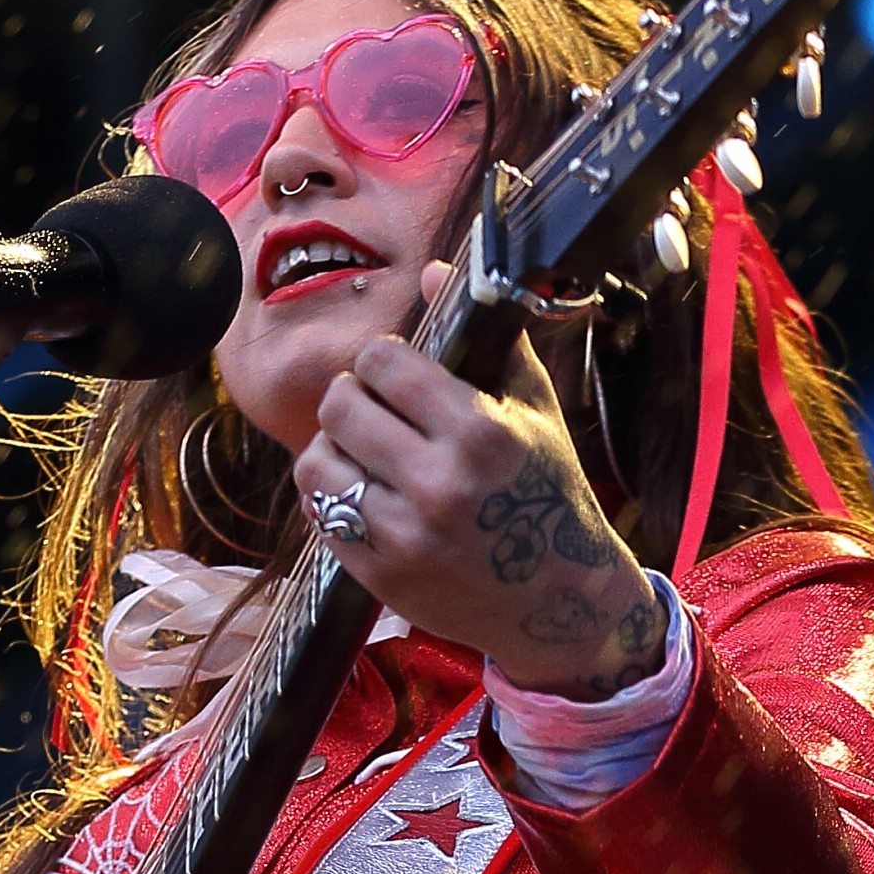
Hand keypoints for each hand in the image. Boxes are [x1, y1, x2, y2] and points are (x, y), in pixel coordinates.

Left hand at [295, 263, 667, 698]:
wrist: (556, 603)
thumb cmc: (547, 494)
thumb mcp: (534, 412)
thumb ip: (487, 340)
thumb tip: (434, 270)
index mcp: (479, 433)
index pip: (383, 362)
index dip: (379, 360)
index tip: (391, 372)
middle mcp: (438, 485)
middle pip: (339, 406)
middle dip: (350, 397)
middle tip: (368, 407)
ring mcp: (404, 536)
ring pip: (317, 462)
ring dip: (331, 449)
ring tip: (359, 451)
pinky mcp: (378, 576)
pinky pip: (321, 514)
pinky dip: (332, 496)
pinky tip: (360, 492)